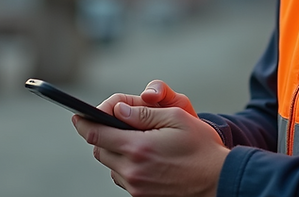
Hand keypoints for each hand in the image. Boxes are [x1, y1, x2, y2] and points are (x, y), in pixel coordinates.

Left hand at [73, 84, 228, 196]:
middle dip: (102, 135)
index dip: (83, 122)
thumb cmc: (201, 147)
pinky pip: (123, 179)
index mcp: (138, 147)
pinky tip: (146, 159)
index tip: (78, 115)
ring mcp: (137, 187)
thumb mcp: (177, 118)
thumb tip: (117, 110)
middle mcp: (132, 171)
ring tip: (137, 143)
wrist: (220, 181)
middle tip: (116, 125)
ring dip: (115, 152)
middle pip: (99, 151)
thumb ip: (144, 113)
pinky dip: (126, 167)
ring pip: (110, 166)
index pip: (96, 134)